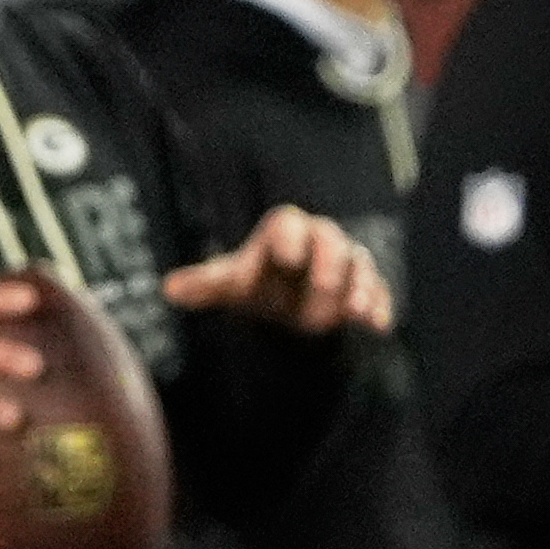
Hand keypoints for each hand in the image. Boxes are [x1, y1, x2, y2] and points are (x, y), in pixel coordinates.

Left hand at [163, 206, 392, 333]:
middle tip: (322, 287)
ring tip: (355, 311)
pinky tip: (377, 326)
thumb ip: (206, 285)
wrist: (290, 306)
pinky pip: (380, 293)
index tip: (285, 257)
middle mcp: (319, 242)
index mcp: (284, 234)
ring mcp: (347, 266)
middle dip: (327, 263)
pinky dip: (380, 307)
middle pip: (330, 239)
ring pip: (359, 265)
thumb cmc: (260, 287)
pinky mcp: (367, 290)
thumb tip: (169, 289)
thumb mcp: (232, 286)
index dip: (287, 236)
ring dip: (359, 286)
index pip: (288, 222)